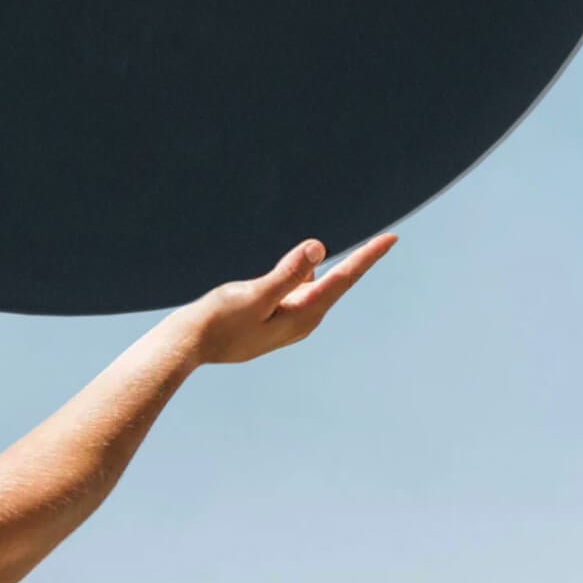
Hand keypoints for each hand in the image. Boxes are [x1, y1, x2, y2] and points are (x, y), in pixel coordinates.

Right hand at [184, 231, 397, 365]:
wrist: (190, 345)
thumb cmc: (220, 320)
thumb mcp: (255, 293)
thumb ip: (287, 271)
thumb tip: (319, 248)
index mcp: (304, 315)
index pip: (344, 278)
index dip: (368, 256)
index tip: (392, 238)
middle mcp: (303, 320)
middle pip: (330, 280)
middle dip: (341, 260)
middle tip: (364, 241)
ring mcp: (288, 321)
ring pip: (305, 282)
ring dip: (298, 270)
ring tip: (265, 281)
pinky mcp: (273, 318)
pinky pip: (290, 288)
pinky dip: (286, 276)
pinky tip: (257, 285)